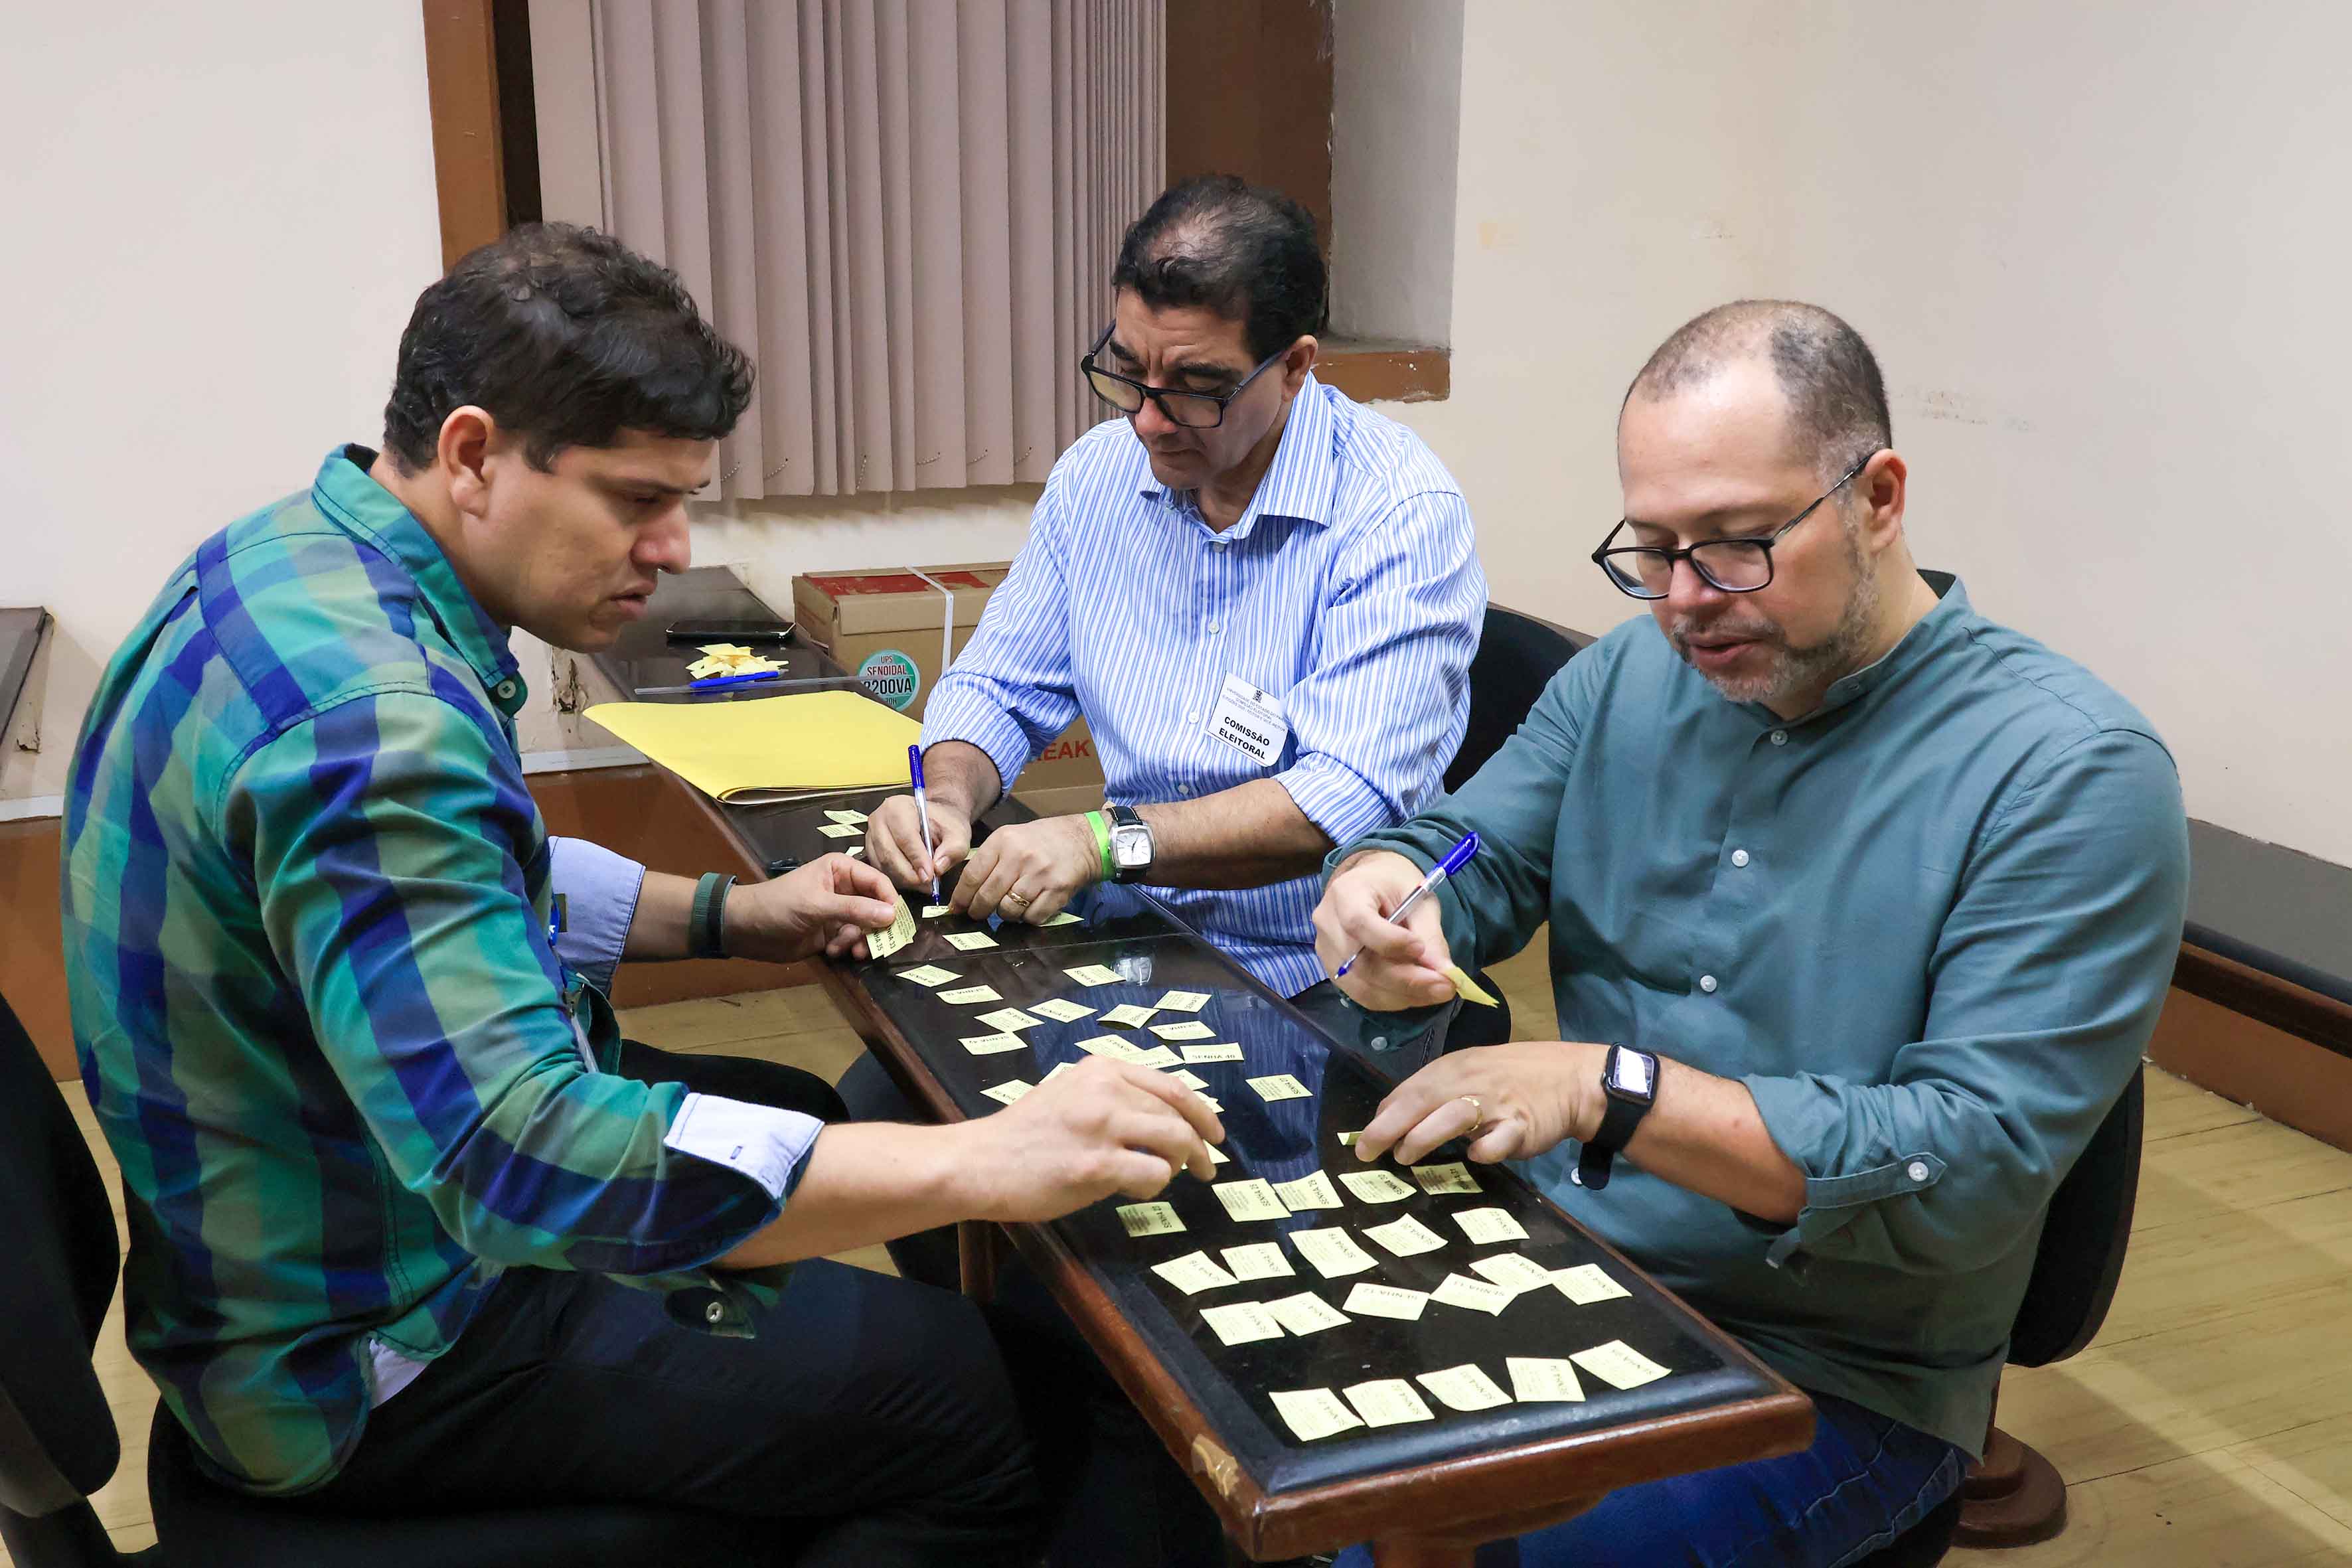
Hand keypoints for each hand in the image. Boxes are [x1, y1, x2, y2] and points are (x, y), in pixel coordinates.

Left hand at [726, 854, 902, 962]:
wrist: (747, 930)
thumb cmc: (779, 906)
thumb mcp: (817, 905)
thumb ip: (855, 910)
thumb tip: (892, 915)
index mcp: (842, 870)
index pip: (878, 882)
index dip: (890, 901)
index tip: (895, 923)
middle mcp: (845, 888)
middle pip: (877, 906)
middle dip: (876, 926)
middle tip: (877, 943)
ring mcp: (839, 912)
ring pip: (867, 927)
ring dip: (860, 940)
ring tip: (849, 951)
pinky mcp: (832, 932)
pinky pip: (853, 940)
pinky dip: (847, 947)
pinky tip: (833, 951)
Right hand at [865, 793, 971, 892]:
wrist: (934, 821)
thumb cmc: (943, 824)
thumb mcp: (958, 834)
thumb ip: (952, 849)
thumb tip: (937, 867)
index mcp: (898, 807)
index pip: (905, 837)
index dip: (917, 859)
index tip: (930, 876)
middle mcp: (879, 820)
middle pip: (890, 854)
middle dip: (910, 874)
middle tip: (929, 884)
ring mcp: (871, 836)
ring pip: (884, 865)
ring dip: (905, 879)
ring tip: (925, 883)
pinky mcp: (871, 851)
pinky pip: (881, 870)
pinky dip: (898, 880)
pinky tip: (915, 881)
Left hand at [952, 814, 1100, 924]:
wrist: (1083, 840)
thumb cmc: (1041, 841)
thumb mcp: (1011, 838)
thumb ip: (989, 860)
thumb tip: (964, 892)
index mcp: (1003, 840)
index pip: (972, 875)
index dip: (961, 897)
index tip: (956, 908)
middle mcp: (1020, 856)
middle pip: (987, 896)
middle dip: (978, 911)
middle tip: (978, 914)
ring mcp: (1040, 874)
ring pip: (1008, 910)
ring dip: (1005, 914)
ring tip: (1010, 906)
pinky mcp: (1057, 890)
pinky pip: (1032, 917)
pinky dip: (1028, 918)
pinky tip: (1030, 907)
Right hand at [953, 1056, 1224, 1220]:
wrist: (979, 1162)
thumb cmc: (1023, 1134)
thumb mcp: (1069, 1093)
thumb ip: (1111, 1096)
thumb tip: (1161, 1119)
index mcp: (1101, 1069)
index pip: (1171, 1086)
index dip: (1201, 1112)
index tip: (1215, 1133)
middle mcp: (1106, 1090)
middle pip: (1179, 1114)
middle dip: (1201, 1145)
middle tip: (1206, 1168)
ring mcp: (1102, 1127)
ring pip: (1175, 1142)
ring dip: (1180, 1165)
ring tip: (1168, 1179)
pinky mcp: (1097, 1165)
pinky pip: (1153, 1174)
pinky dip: (1153, 1186)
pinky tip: (1133, 1190)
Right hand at [1312, 851, 1457, 1009]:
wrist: (1369, 885)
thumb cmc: (1394, 885)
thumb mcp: (1419, 897)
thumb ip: (1430, 933)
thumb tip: (1444, 971)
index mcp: (1345, 893)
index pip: (1358, 923)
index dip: (1390, 942)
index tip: (1421, 949)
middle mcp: (1327, 924)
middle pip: (1361, 964)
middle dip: (1407, 980)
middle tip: (1445, 986)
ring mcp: (1326, 952)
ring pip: (1362, 986)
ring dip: (1403, 995)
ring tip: (1437, 991)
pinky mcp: (1334, 972)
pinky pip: (1362, 994)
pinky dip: (1393, 999)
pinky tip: (1417, 994)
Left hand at [1351, 1041, 1606, 1165]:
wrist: (1569, 1077)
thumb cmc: (1511, 1077)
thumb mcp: (1469, 1072)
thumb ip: (1436, 1092)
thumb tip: (1393, 1119)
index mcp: (1453, 1068)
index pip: (1409, 1089)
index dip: (1383, 1115)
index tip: (1365, 1139)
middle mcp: (1470, 1081)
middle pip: (1422, 1101)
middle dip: (1389, 1127)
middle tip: (1367, 1151)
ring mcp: (1496, 1103)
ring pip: (1452, 1116)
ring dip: (1424, 1136)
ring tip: (1405, 1157)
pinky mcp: (1522, 1124)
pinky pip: (1499, 1139)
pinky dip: (1485, 1149)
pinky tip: (1475, 1156)